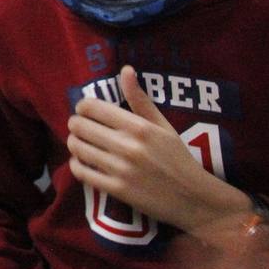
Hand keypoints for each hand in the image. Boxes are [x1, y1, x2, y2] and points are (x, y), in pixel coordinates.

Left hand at [66, 65, 248, 237]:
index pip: (92, 107)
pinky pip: (81, 173)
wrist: (193, 198)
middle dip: (76, 124)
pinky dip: (76, 164)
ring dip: (74, 143)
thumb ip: (140, 99)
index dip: (82, 107)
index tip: (86, 111)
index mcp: (139, 127)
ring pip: (77, 148)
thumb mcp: (164, 126)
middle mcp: (127, 146)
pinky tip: (82, 161)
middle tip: (81, 127)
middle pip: (79, 126)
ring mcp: (120, 169)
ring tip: (81, 142)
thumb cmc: (179, 158)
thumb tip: (125, 69)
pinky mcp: (116, 190)